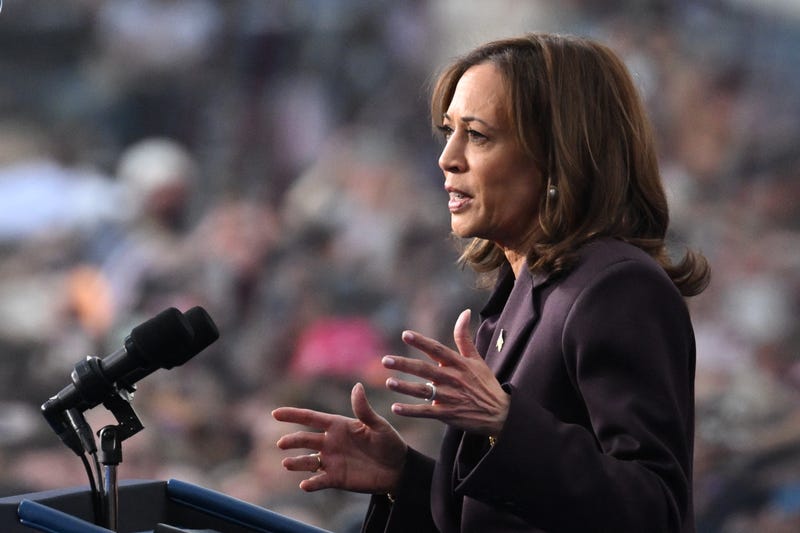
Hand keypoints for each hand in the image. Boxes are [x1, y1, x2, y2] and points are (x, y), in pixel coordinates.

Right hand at [272, 382, 407, 492]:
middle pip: (305, 439)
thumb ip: (364, 410)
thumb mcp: (379, 425)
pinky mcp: (336, 478)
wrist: (398, 469)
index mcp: (338, 425)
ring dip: (297, 463)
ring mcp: (331, 461)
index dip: (293, 415)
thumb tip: (357, 386)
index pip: (311, 418)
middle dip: (292, 440)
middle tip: (281, 443)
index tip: (275, 413)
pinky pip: (319, 481)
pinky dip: (311, 484)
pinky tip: (305, 485)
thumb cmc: (389, 442)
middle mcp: (330, 442)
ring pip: (307, 461)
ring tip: (287, 463)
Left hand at [383, 309, 509, 435]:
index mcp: (459, 364)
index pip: (437, 350)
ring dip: (405, 387)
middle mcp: (453, 379)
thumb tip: (465, 312)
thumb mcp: (476, 359)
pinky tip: (395, 408)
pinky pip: (426, 412)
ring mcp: (450, 397)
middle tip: (385, 360)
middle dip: (404, 364)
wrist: (500, 414)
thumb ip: (464, 337)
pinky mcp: (448, 414)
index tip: (405, 334)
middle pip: (425, 370)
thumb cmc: (486, 384)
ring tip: (388, 382)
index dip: (421, 342)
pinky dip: (410, 411)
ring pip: (423, 391)